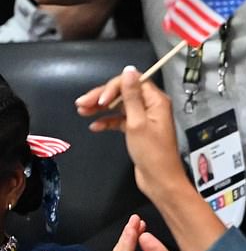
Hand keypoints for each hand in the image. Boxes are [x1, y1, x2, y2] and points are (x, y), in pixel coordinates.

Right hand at [77, 67, 187, 199]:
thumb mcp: (137, 122)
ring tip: (81, 112)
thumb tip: (129, 70)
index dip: (113, 87)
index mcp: (156, 101)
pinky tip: (95, 127)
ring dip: (101, 108)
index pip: (133, 81)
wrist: (160, 180)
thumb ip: (131, 96)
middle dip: (102, 97)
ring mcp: (145, 118)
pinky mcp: (138, 130)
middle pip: (124, 92)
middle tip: (81, 104)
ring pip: (119, 106)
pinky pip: (120, 120)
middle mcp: (152, 106)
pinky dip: (107, 121)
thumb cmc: (152, 153)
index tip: (99, 100)